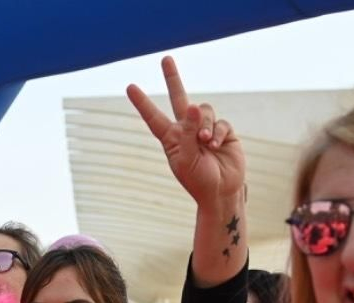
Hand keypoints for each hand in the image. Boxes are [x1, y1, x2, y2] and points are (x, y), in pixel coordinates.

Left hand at [127, 57, 244, 205]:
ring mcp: (205, 128)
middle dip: (173, 78)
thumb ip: (188, 132)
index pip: (153, 117)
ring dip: (204, 125)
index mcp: (171, 138)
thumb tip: (195, 106)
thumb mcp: (186, 159)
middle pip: (178, 98)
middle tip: (165, 59)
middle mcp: (186, 130)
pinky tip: (216, 146)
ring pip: (203, 110)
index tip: (130, 87)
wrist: (221, 192)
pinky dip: (218, 133)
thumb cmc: (199, 180)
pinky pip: (220, 122)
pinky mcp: (223, 131)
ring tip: (206, 142)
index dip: (143, 102)